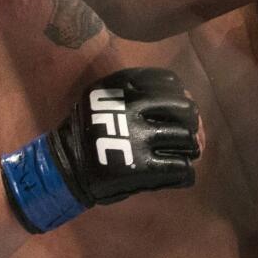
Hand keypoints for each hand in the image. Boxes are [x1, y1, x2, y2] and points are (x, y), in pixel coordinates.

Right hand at [0, 68, 200, 232]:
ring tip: (183, 156)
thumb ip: (139, 92)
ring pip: (187, 139)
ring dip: (190, 149)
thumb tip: (186, 96)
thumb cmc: (90, 130)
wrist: (65, 167)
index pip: (170, 82)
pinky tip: (180, 175)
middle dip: (191, 124)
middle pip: (185, 110)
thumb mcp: (105, 97)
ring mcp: (139, 138)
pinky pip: (181, 169)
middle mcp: (134, 107)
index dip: (180, 98)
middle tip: (185, 136)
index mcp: (124, 86)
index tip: (177, 111)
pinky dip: (186, 174)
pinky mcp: (142, 168)